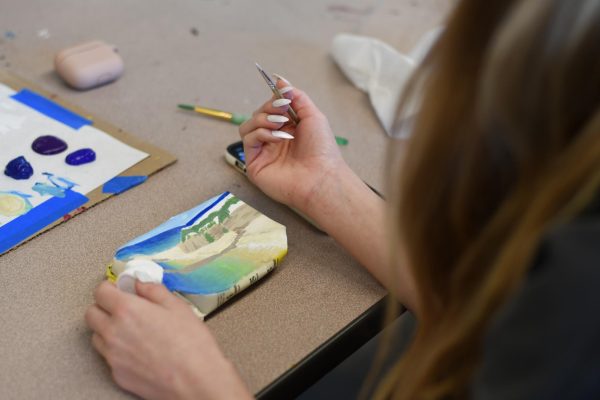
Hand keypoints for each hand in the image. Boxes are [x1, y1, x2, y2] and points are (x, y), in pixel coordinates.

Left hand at [85, 281, 251, 399]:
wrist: (194, 380)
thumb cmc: (190, 343)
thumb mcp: (177, 306)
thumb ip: (153, 290)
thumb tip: (140, 283)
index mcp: (127, 310)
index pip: (100, 292)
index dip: (110, 288)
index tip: (120, 289)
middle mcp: (113, 332)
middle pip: (91, 314)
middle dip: (104, 307)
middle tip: (123, 307)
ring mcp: (112, 356)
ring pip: (97, 336)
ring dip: (107, 329)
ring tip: (131, 330)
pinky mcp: (117, 374)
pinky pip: (108, 357)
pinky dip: (117, 350)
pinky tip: (138, 350)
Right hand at [239, 76, 347, 211]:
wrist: (322, 177)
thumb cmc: (322, 150)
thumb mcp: (313, 116)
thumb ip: (297, 97)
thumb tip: (280, 80)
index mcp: (288, 129)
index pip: (271, 108)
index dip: (274, 99)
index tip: (283, 97)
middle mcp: (274, 139)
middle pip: (258, 114)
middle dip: (269, 108)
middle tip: (284, 111)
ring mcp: (263, 151)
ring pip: (248, 125)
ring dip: (263, 119)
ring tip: (281, 125)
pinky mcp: (254, 163)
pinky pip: (248, 139)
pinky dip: (261, 132)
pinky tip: (277, 137)